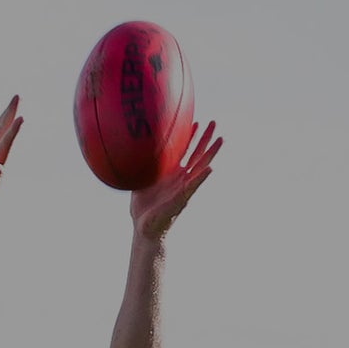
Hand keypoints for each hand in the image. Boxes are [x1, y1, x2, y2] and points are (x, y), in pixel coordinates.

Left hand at [133, 121, 222, 238]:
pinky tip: (211, 169)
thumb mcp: (139, 180)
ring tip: (221, 139)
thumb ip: (139, 166)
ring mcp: (183, 187)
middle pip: (197, 153)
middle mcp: (181, 177)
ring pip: (201, 166)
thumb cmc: (142, 206)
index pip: (184, 150)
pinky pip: (193, 186)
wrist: (144, 227)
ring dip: (211, 153)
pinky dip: (201, 178)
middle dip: (205, 138)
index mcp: (172, 172)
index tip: (196, 120)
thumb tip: (127, 149)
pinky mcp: (182, 198)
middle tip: (214, 122)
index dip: (190, 136)